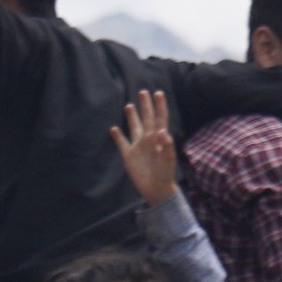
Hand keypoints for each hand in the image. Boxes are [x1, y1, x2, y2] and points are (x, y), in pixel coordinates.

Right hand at [111, 88, 178, 206]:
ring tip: (128, 105)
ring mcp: (138, 147)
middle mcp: (148, 140)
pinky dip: (117, 136)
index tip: (158, 93)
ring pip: (134, 128)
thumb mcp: (168, 160)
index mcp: (159, 139)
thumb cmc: (165, 174)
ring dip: (131, 117)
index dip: (160, 106)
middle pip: (146, 119)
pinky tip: (113, 129)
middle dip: (145, 106)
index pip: (159, 119)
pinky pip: (122, 143)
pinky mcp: (129, 156)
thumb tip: (164, 131)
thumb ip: (167, 146)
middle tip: (143, 92)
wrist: (156, 189)